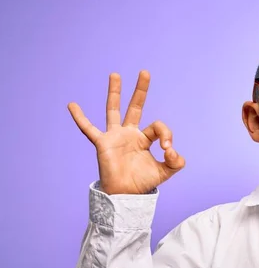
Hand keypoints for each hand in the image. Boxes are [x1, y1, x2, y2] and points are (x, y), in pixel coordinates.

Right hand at [68, 70, 184, 194]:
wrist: (126, 195)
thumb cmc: (143, 183)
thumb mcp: (166, 171)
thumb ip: (176, 162)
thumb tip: (173, 152)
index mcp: (145, 139)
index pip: (158, 127)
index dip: (166, 135)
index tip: (168, 150)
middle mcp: (129, 134)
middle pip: (135, 107)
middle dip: (140, 91)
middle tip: (145, 72)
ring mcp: (115, 137)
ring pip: (114, 110)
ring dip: (115, 93)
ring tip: (115, 74)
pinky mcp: (103, 144)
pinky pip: (89, 129)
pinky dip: (80, 118)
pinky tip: (72, 105)